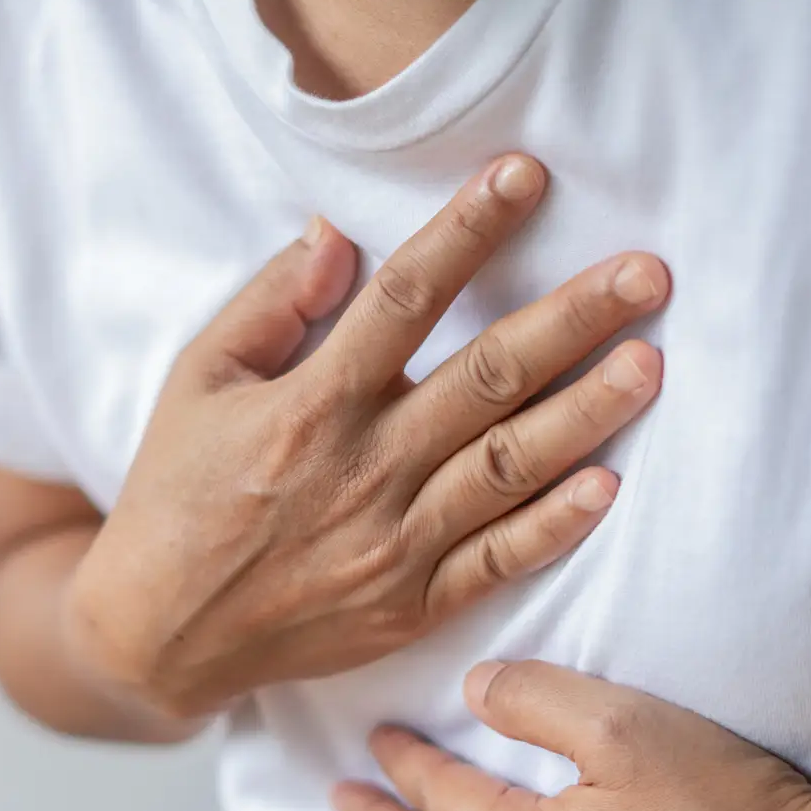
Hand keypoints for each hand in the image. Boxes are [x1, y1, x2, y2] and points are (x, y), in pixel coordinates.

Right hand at [65, 155, 669, 718]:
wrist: (158, 633)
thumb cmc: (175, 494)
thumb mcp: (197, 381)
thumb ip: (271, 305)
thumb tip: (339, 233)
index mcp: (310, 404)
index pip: (404, 298)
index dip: (468, 232)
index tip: (525, 177)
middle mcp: (362, 468)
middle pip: (486, 378)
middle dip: (572, 319)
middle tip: (648, 272)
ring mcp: (394, 542)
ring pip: (509, 466)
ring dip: (587, 413)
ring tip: (652, 362)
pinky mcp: (411, 604)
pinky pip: (497, 562)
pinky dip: (553, 527)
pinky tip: (609, 485)